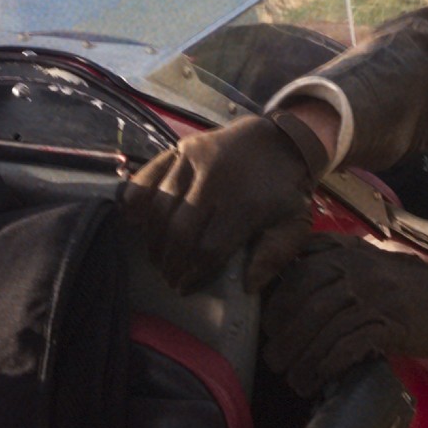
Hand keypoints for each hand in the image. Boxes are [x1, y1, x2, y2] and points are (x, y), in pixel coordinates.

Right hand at [120, 112, 326, 291]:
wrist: (281, 140)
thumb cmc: (284, 190)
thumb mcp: (295, 224)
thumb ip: (274, 256)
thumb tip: (247, 286)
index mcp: (246, 206)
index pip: (208, 250)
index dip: (192, 274)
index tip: (184, 287)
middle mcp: (217, 182)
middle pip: (180, 231)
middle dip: (169, 261)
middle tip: (168, 277)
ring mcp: (196, 162)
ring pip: (161, 206)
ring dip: (153, 238)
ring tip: (156, 257)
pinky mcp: (182, 148)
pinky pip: (149, 174)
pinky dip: (136, 197)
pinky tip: (133, 220)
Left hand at [263, 235, 427, 393]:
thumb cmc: (402, 286)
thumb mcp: (365, 260)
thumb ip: (328, 257)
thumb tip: (282, 277)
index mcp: (346, 252)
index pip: (299, 275)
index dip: (278, 305)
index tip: (268, 330)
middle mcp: (358, 270)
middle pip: (308, 304)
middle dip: (286, 337)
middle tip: (275, 361)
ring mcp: (376, 296)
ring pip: (326, 327)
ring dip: (304, 357)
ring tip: (294, 378)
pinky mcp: (392, 324)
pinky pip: (351, 344)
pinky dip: (329, 364)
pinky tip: (319, 377)